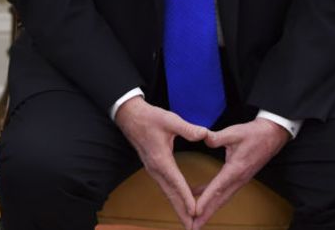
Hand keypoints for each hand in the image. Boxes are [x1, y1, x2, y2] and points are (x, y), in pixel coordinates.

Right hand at [115, 97, 208, 229]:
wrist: (129, 116)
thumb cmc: (149, 117)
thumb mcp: (170, 119)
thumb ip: (188, 128)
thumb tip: (204, 134)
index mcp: (161, 159)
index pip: (176, 182)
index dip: (186, 198)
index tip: (195, 212)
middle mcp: (156, 168)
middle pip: (170, 194)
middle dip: (182, 212)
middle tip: (192, 228)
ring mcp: (153, 169)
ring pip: (167, 193)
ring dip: (178, 207)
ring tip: (189, 221)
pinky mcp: (153, 167)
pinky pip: (165, 186)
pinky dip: (174, 197)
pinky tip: (182, 201)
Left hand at [191, 119, 289, 227]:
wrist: (272, 134)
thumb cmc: (254, 134)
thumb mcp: (234, 133)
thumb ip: (217, 137)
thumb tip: (204, 138)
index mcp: (235, 169)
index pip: (218, 187)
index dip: (206, 200)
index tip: (195, 211)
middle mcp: (238, 179)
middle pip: (219, 200)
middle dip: (206, 214)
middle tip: (193, 226)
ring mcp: (239, 180)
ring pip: (222, 198)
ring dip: (209, 209)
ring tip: (195, 219)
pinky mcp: (238, 177)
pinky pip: (223, 190)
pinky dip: (211, 196)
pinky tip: (199, 196)